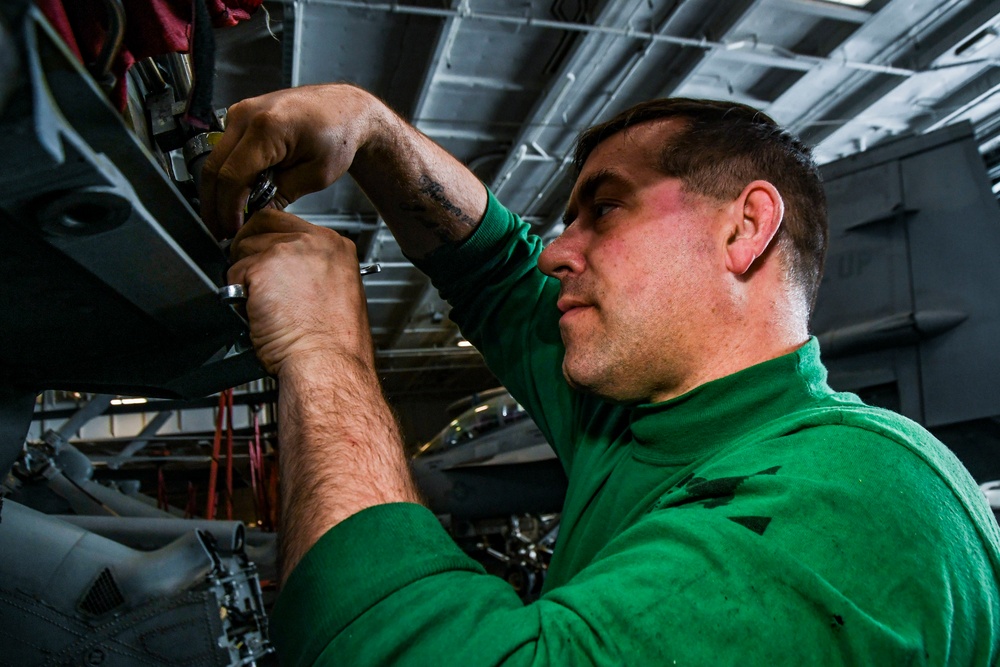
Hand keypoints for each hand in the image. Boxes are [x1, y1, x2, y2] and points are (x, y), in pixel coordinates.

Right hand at [200, 84, 382, 237]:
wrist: (345, 109)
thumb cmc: (339, 136)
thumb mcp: (316, 175)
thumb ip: (281, 196)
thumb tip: (254, 216)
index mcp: (267, 127)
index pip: (232, 176)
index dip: (228, 209)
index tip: (232, 230)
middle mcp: (247, 115)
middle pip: (213, 169)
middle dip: (214, 205)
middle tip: (222, 232)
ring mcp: (240, 112)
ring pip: (213, 160)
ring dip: (217, 192)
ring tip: (229, 219)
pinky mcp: (239, 117)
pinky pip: (223, 151)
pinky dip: (226, 176)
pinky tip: (237, 197)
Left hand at [226, 209, 372, 375]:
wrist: (327, 360)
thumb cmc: (334, 341)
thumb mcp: (337, 290)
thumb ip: (312, 269)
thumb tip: (286, 268)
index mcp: (335, 246)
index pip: (288, 222)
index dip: (270, 238)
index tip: (265, 253)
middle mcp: (313, 242)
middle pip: (263, 223)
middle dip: (250, 245)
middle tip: (250, 272)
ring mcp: (286, 251)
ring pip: (246, 248)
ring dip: (244, 274)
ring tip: (259, 301)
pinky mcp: (262, 268)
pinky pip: (233, 273)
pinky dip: (236, 293)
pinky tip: (255, 310)